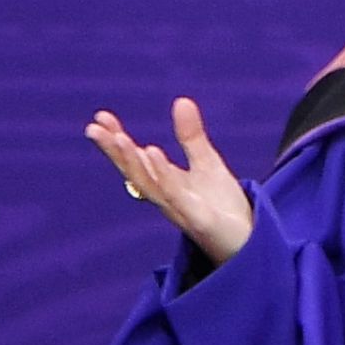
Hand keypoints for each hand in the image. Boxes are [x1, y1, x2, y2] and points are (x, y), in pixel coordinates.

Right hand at [85, 97, 253, 264]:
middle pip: (135, 174)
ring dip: (134, 163)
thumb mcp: (207, 164)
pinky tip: (153, 154)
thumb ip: (191, 137)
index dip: (117, 140)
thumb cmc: (223, 207)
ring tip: (120, 138)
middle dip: (115, 152)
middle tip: (94, 128)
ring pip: (151, 187)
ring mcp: (182, 211)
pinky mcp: (201, 222)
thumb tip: (181, 99)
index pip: (136, 161)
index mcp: (166, 185)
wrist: (250, 244)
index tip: (100, 117)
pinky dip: (164, 178)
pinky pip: (178, 198)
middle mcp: (167, 199)